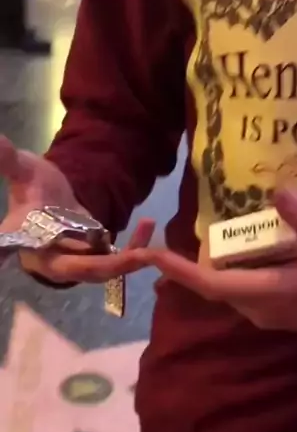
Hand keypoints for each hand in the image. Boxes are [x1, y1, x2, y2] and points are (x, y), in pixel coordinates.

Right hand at [0, 136, 154, 283]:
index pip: (12, 251)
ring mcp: (73, 264)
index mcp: (22, 239)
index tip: (13, 262)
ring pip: (100, 270)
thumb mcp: (25, 171)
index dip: (13, 257)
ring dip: (127, 260)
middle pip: (75, 270)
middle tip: (136, 258)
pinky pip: (116, 261)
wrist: (54, 199)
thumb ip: (11, 161)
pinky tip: (148, 224)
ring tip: (149, 243)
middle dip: (107, 266)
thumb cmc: (34, 188)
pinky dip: (134, 247)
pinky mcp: (94, 261)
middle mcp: (47, 260)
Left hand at [150, 189, 296, 336]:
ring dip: (213, 264)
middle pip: (212, 284)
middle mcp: (257, 309)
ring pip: (225, 287)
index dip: (180, 269)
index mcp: (268, 293)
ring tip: (215, 231)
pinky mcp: (270, 313)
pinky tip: (244, 246)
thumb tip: (278, 191)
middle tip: (193, 227)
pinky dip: (232, 269)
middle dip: (194, 259)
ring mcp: (262, 314)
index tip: (152, 253)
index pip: (211, 284)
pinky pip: (239, 289)